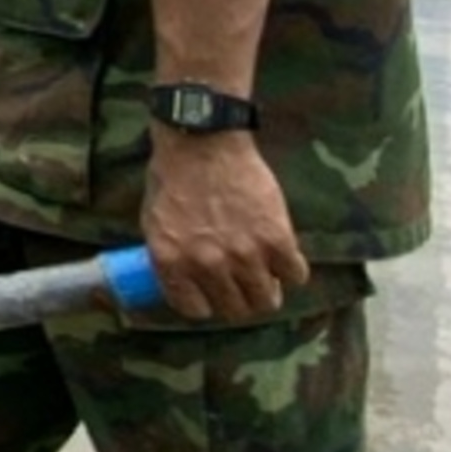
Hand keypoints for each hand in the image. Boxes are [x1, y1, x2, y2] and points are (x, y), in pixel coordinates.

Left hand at [141, 130, 308, 323]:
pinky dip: (292, 270)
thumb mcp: (155, 223)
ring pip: (267, 300)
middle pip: (236, 310)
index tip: (213, 294)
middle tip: (245, 286)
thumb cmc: (173, 176)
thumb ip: (171, 258)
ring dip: (268, 291)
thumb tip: (184, 283)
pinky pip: (295, 274)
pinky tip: (285, 258)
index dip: (207, 302)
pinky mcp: (276, 238)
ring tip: (268, 276)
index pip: (195, 309)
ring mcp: (243, 254)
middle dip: (240, 300)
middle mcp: (207, 265)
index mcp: (172, 263)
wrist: (203, 141)